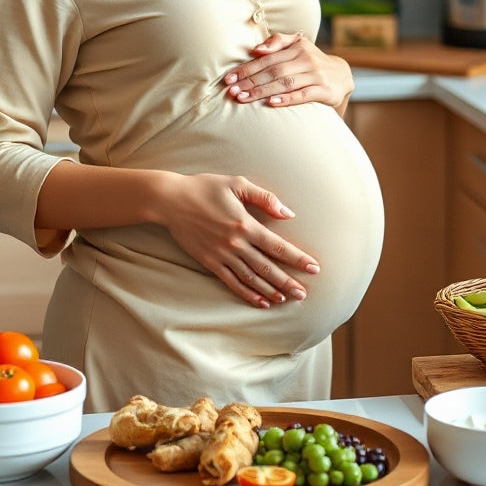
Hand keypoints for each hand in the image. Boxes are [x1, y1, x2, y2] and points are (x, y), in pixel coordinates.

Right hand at [158, 172, 319, 308]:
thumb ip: (265, 198)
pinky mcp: (210, 262)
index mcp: (245, 224)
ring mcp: (222, 255)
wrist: (171, 200)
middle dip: (288, 281)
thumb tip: (288, 213)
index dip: (297, 258)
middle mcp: (236, 244)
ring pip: (251, 278)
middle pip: (267, 267)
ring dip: (270, 290)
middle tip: (304, 293)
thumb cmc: (205, 188)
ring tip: (285, 299)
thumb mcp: (237, 184)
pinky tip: (260, 301)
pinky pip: (232, 282)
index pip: (277, 246)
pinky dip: (247, 294)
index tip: (314, 268)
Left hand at [224, 32, 353, 112]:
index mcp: (297, 47)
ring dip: (262, 91)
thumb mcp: (299, 45)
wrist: (343, 76)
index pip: (267, 58)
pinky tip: (272, 103)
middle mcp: (306, 59)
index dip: (247, 68)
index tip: (229, 79)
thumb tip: (256, 49)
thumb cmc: (311, 61)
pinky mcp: (324, 90)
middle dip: (250, 81)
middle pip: (273, 71)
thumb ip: (278, 42)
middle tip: (232, 91)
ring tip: (244, 98)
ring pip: (285, 82)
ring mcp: (316, 75)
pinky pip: (303, 94)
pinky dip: (287, 99)